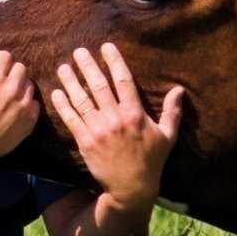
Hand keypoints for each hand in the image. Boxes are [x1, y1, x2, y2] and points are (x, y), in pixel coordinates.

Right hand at [0, 46, 39, 170]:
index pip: (5, 56)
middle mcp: (12, 89)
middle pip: (20, 67)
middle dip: (9, 72)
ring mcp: (23, 105)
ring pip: (29, 84)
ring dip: (19, 86)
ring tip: (7, 97)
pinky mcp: (30, 120)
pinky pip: (34, 103)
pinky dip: (26, 104)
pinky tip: (13, 110)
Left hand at [51, 43, 182, 210]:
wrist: (131, 188)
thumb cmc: (151, 161)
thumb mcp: (167, 136)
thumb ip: (172, 112)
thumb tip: (179, 90)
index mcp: (135, 114)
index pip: (123, 80)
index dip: (114, 61)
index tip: (106, 47)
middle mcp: (115, 118)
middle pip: (99, 86)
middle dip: (87, 66)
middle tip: (78, 51)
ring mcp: (99, 130)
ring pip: (82, 100)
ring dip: (71, 82)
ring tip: (63, 67)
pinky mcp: (86, 142)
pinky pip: (72, 119)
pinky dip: (63, 105)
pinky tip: (57, 92)